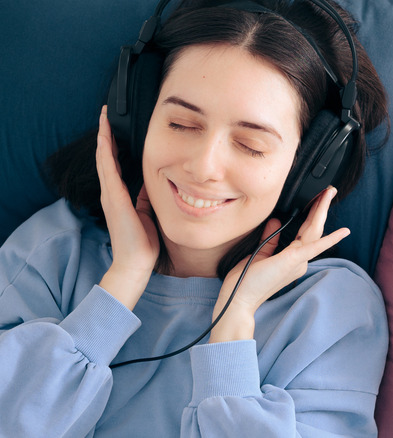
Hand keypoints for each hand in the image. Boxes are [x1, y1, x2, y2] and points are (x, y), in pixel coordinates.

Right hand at [96, 105, 159, 309]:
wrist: (136, 262)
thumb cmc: (143, 241)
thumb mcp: (147, 212)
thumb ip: (145, 197)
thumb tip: (151, 183)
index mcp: (120, 195)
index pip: (114, 163)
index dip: (114, 144)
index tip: (114, 126)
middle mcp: (111, 192)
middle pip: (105, 156)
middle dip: (106, 134)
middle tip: (105, 113)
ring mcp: (111, 194)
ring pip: (104, 159)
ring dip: (103, 137)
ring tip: (103, 118)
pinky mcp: (114, 198)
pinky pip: (108, 170)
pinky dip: (105, 153)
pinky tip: (105, 138)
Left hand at [209, 186, 348, 341]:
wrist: (239, 300)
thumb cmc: (246, 281)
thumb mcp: (259, 253)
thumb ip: (270, 238)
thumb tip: (276, 220)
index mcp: (292, 258)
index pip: (305, 231)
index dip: (313, 213)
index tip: (317, 198)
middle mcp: (299, 260)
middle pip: (314, 228)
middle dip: (321, 207)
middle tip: (329, 190)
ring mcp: (298, 261)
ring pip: (314, 230)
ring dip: (322, 211)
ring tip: (329, 194)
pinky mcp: (292, 260)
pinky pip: (314, 246)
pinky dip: (330, 239)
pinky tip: (343, 232)